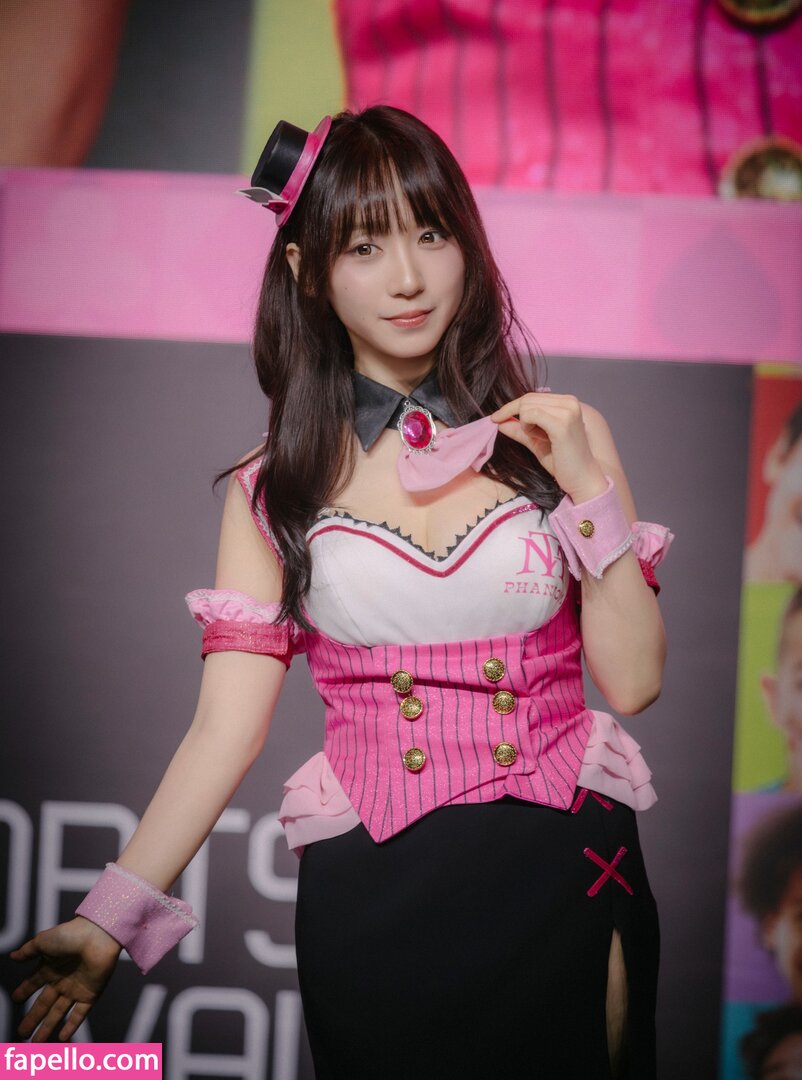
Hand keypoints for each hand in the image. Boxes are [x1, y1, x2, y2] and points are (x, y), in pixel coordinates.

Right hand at [10, 917, 121, 1041]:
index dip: (24, 991)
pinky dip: (71, 1026)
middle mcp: (62, 980)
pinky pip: (79, 1014)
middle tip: (22, 1032)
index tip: (15, 1000)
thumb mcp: (43, 941)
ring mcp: (76, 988)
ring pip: (58, 1013)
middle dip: (32, 1018)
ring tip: (36, 1042)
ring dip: (47, 1027)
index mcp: (50, 967)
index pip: (33, 983)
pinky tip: (62, 1038)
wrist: (97, 936)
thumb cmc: (70, 934)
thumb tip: (12, 956)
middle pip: (43, 1004)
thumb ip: (27, 951)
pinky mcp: (90, 994)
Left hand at [492, 393, 606, 502]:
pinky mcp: (562, 423)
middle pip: (527, 399)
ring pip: (527, 406)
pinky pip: (531, 414)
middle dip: (514, 415)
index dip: (511, 407)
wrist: (582, 480)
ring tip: (539, 438)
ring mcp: (567, 411)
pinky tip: (538, 438)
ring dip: (525, 424)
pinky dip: (527, 427)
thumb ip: (520, 430)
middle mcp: (570, 402)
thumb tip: (499, 422)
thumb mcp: (537, 442)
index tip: (495, 418)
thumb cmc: (563, 463)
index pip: (532, 396)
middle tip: (518, 432)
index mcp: (567, 403)